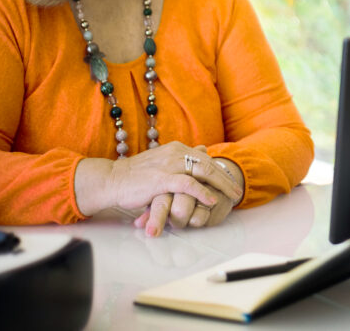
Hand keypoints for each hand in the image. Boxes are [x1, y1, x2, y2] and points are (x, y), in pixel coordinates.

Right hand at [74, 141, 243, 221]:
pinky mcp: (162, 179)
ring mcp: (169, 164)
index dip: (220, 169)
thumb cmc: (136, 176)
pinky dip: (202, 193)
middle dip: (226, 178)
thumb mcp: (163, 162)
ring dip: (221, 185)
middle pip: (208, 163)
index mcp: (176, 148)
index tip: (232, 180)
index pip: (205, 157)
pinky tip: (211, 201)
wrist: (112, 180)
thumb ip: (183, 157)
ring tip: (232, 196)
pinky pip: (188, 184)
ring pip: (203, 171)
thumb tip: (203, 148)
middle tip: (237, 191)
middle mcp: (175, 152)